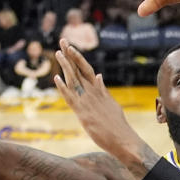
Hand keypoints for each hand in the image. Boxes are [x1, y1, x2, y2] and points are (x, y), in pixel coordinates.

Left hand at [53, 40, 142, 162]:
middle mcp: (93, 92)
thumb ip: (103, 90)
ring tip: (58, 52)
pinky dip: (63, 88)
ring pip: (74, 79)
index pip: (86, 69)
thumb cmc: (117, 126)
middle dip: (70, 55)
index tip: (70, 47)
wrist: (123, 139)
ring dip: (66, 65)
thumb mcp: (111, 103)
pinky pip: (70, 98)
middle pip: (79, 69)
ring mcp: (88, 101)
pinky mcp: (83, 113)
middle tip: (63, 41)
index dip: (77, 57)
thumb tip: (99, 76)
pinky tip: (56, 78)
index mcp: (99, 90)